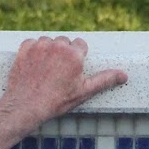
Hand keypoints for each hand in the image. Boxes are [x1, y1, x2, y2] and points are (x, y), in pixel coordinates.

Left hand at [0, 35, 127, 148]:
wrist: (26, 106)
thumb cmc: (56, 101)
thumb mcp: (84, 92)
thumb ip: (104, 80)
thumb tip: (124, 75)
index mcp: (74, 55)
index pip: (80, 44)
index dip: (77, 57)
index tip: (71, 70)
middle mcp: (57, 46)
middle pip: (64, 42)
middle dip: (63, 53)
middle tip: (58, 72)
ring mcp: (39, 46)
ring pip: (49, 41)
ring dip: (48, 51)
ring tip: (46, 70)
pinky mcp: (25, 48)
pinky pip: (32, 42)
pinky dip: (33, 51)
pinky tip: (34, 66)